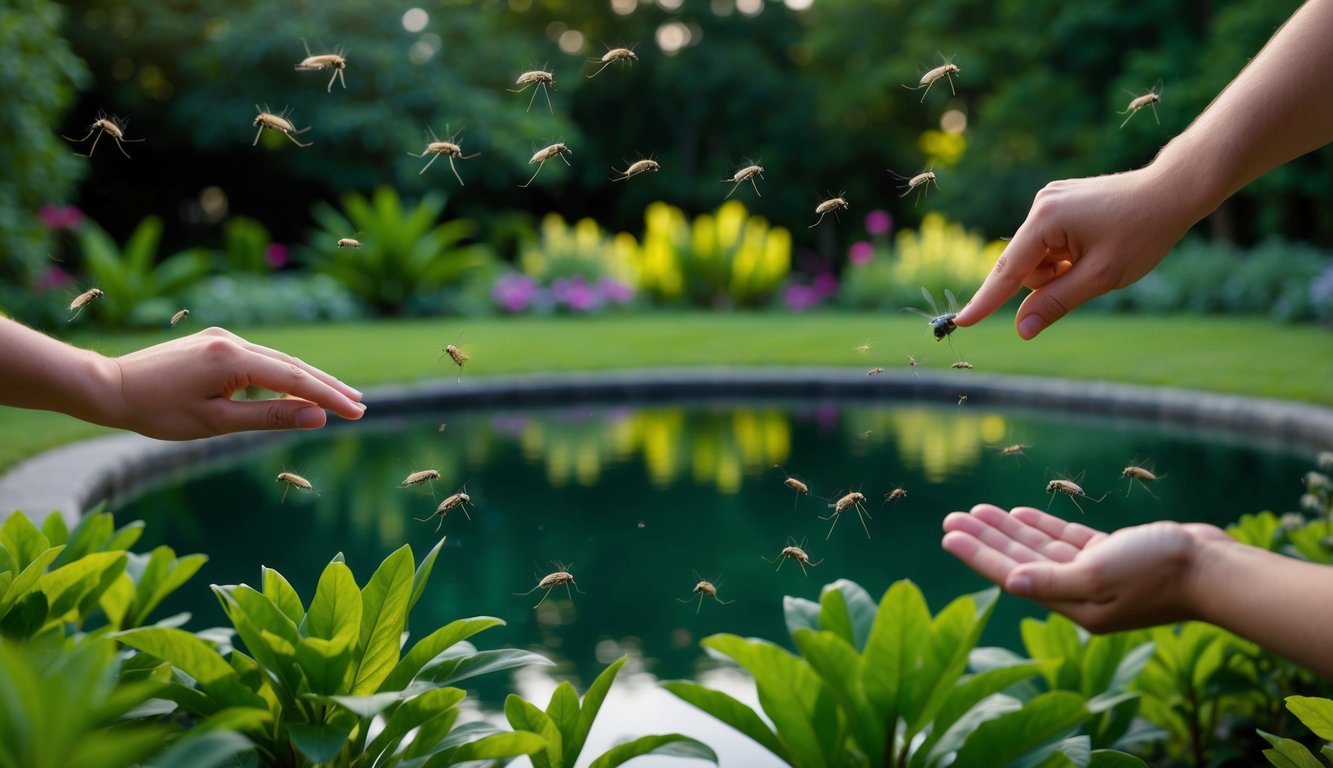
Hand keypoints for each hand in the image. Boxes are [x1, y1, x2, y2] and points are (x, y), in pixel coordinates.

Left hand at [106, 327, 364, 439]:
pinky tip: (295, 387)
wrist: (109, 387)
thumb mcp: (216, 422)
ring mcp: (223, 338)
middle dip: (328, 386)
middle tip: (362, 404)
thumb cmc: (157, 412)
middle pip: (293, 364)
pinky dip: (283, 374)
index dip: (330, 397)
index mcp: (233, 358)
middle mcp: (232, 340)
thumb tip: (316, 416)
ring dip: (308, 380)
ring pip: (277, 359)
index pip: (295, 379)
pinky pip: (259, 358)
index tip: (358, 412)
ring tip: (338, 397)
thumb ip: (270, 417)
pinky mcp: (214, 342)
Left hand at [941, 504, 1230, 632]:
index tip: (949, 535)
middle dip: (985, 539)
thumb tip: (1009, 582)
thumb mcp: (1097, 576)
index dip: (978, 554)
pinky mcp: (1114, 555)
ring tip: (976, 512)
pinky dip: (1044, 527)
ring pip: (1041, 548)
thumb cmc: (1157, 572)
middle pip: (1020, 560)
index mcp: (1073, 604)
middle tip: (951, 518)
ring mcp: (1097, 573)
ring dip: (1010, 530)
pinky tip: (1021, 514)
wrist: (1213, 567)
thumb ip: (1052, 581)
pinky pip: (1068, 540)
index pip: (1012, 574)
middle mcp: (1080, 592)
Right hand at [953, 166, 1198, 338]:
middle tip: (1088, 275)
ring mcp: (1049, 201)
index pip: (1007, 272)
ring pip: (1037, 258)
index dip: (985, 302)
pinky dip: (1065, 256)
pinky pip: (1048, 244)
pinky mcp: (1059, 203)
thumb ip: (1056, 303)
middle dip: (1049, 281)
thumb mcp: (1100, 276)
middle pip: (1024, 266)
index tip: (961, 322)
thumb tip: (1021, 329)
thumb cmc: (1142, 232)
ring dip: (1060, 269)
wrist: (1172, 190)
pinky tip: (1093, 247)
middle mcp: (1041, 205)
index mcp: (1046, 220)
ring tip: (1096, 258)